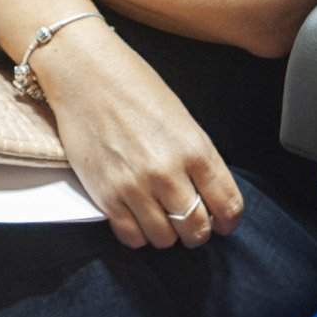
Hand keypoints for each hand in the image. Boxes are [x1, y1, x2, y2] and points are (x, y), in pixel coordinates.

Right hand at [35, 25, 244, 250]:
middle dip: (198, 232)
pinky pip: (131, 237)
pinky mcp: (106, 196)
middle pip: (197, 230)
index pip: (228, 205)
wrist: (87, 76)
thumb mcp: (183, 120)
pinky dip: (139, 234)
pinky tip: (139, 218)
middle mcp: (168, 173)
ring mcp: (135, 187)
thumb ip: (198, 160)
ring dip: (168, 235)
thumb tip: (209, 197)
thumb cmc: (137, 89)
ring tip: (162, 218)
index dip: (229, 221)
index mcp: (195, 150)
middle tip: (191, 224)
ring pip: (164, 240)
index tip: (224, 223)